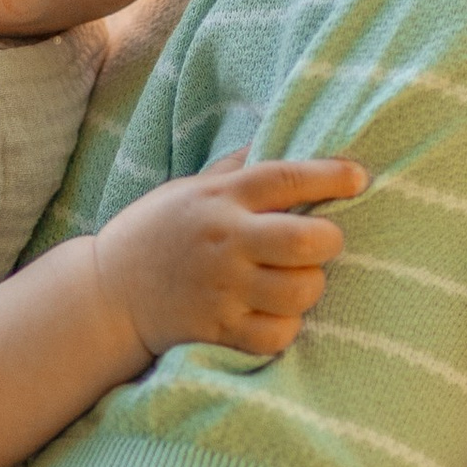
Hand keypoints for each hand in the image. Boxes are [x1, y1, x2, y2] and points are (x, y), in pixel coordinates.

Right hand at [92, 155, 367, 363]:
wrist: (106, 293)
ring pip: (300, 291)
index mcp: (221, 198)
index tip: (359, 177)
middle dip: (329, 241)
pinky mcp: (216, 329)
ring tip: (296, 280)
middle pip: (305, 240)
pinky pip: (278, 333)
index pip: (287, 178)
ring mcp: (221, 288)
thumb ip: (237, 167)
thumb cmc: (157, 232)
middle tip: (321, 243)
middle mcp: (224, 240)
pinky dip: (286, 325)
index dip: (332, 176)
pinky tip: (275, 314)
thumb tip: (281, 133)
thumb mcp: (191, 187)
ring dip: (310, 286)